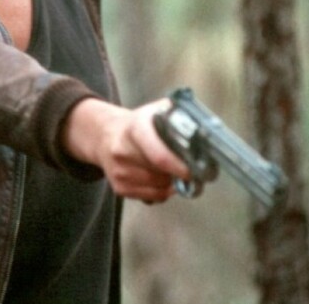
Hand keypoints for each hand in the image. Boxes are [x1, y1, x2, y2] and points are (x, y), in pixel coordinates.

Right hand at [62, 98, 193, 202]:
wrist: (105, 136)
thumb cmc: (136, 125)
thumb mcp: (156, 110)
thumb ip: (178, 115)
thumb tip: (203, 127)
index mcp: (135, 129)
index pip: (159, 156)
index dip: (180, 167)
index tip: (193, 171)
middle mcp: (122, 151)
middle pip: (162, 174)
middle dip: (179, 173)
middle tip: (187, 166)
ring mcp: (119, 172)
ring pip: (160, 189)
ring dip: (171, 182)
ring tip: (170, 169)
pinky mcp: (119, 189)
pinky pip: (152, 198)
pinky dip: (161, 191)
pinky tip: (159, 177)